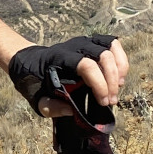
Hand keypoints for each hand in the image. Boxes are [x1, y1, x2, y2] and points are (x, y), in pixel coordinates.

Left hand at [7, 35, 129, 116]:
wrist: (31, 62)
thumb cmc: (36, 82)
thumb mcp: (38, 99)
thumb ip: (52, 107)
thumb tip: (72, 111)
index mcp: (60, 58)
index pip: (87, 65)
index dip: (99, 84)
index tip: (103, 102)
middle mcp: (74, 46)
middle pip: (103, 55)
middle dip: (112, 80)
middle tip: (111, 101)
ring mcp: (85, 41)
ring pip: (111, 47)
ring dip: (119, 69)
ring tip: (119, 87)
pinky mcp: (92, 42)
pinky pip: (113, 44)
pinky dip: (121, 59)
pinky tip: (120, 76)